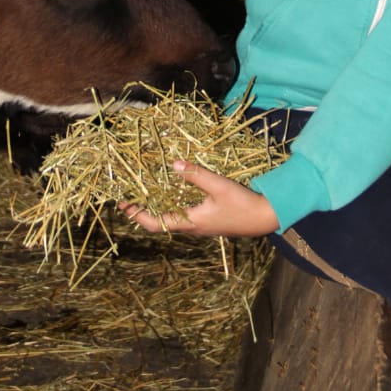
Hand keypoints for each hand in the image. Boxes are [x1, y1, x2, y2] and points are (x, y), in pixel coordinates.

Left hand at [119, 161, 279, 238]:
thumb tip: (172, 163)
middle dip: (143, 209)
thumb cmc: (243, 204)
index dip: (136, 215)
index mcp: (190, 222)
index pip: (155, 224)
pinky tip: (174, 192)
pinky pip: (184, 215)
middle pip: (160, 222)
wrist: (266, 218)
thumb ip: (196, 174)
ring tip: (148, 192)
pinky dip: (173, 205)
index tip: (124, 203)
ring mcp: (201, 225)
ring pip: (172, 218)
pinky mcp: (209, 221)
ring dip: (158, 207)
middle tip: (131, 195)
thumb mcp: (219, 186)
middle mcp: (192, 227)